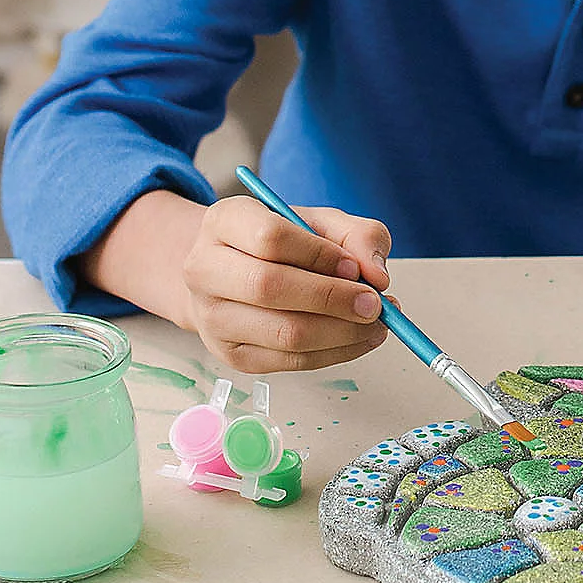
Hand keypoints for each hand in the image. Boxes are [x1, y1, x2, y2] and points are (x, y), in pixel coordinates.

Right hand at [180, 195, 393, 372]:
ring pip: (283, 332)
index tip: (356, 267)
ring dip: (341, 332)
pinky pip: (290, 362)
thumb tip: (377, 276)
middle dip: (333, 298)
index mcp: (225, 221)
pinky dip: (335, 353)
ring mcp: (212, 316)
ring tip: (376, 323)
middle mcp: (205, 268)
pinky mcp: (230, 354)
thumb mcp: (324, 222)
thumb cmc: (287, 243)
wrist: (239, 274)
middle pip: (269, 287)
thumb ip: (359, 236)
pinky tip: (360, 339)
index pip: (269, 238)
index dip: (319, 254)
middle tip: (375, 304)